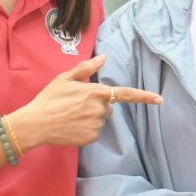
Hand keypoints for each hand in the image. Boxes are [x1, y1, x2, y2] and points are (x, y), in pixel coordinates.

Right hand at [9, 56, 161, 150]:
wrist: (35, 124)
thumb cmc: (49, 99)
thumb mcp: (65, 79)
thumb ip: (86, 69)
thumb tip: (103, 57)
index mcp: (96, 92)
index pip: (126, 94)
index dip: (144, 97)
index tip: (160, 100)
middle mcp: (100, 109)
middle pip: (108, 107)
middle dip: (97, 105)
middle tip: (75, 105)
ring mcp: (97, 125)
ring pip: (101, 120)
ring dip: (91, 117)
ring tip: (71, 115)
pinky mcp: (91, 138)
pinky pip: (95, 132)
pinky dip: (86, 129)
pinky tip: (72, 126)